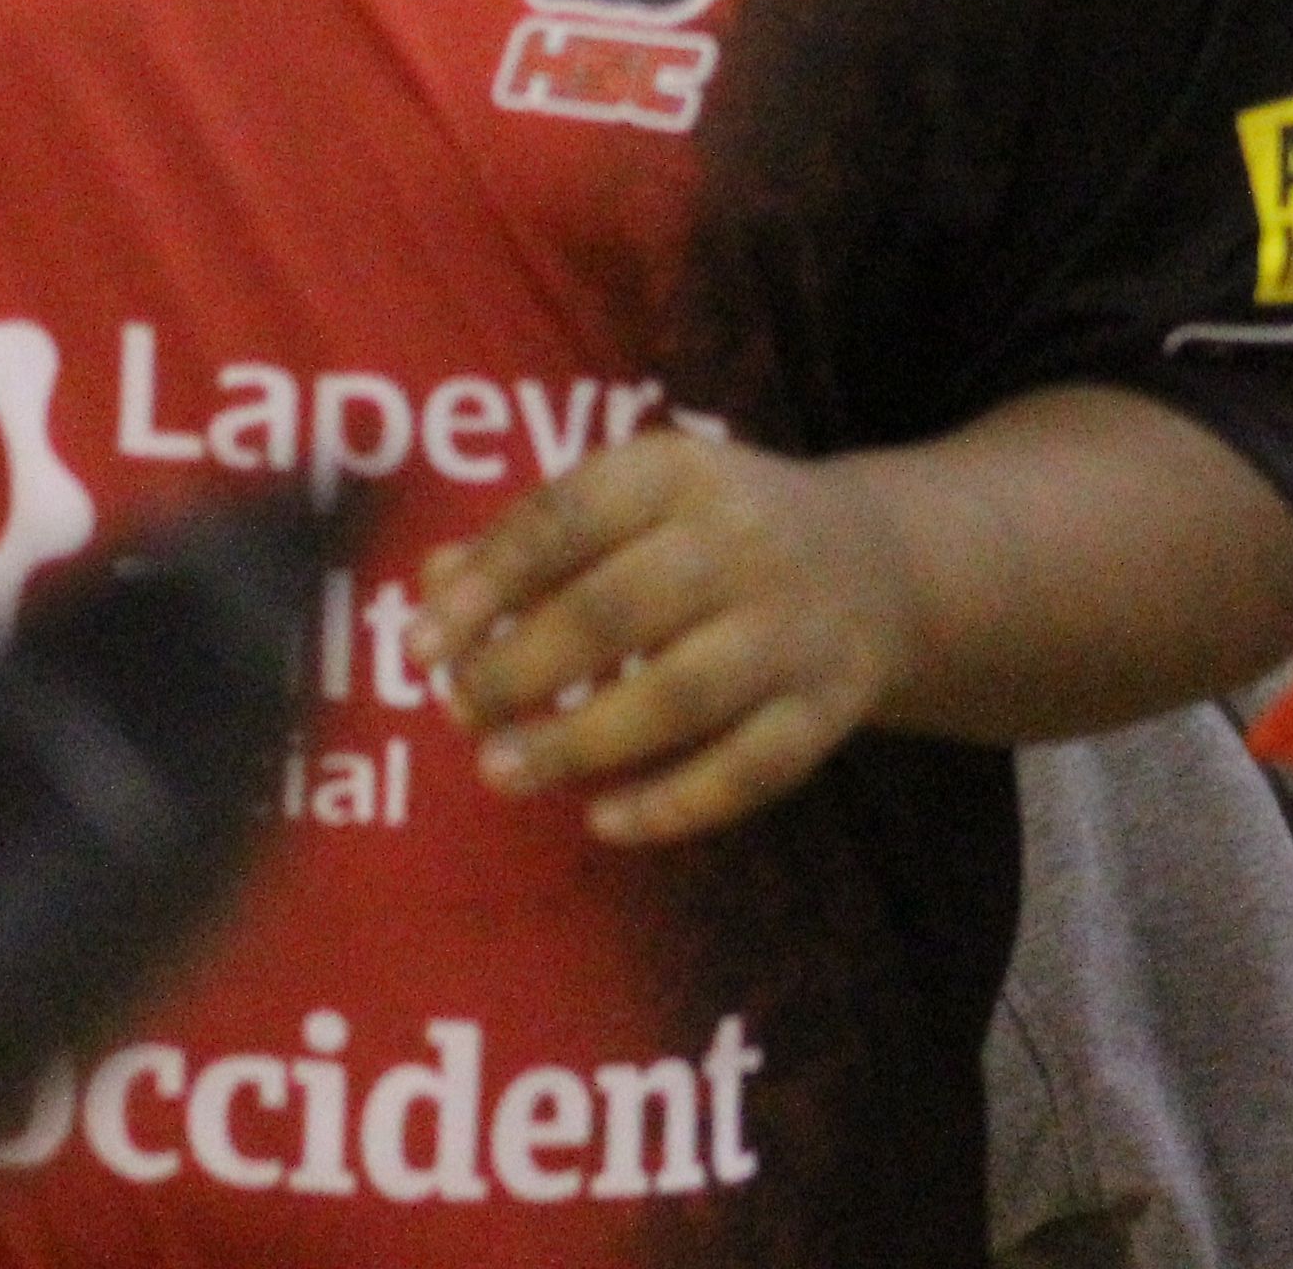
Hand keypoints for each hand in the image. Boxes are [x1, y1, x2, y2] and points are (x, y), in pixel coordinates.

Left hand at [412, 431, 920, 845]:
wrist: (878, 563)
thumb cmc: (708, 532)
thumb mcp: (630, 503)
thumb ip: (531, 541)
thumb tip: (432, 584)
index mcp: (675, 472)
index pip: (564, 520)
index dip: (485, 586)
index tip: (414, 647)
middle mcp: (742, 540)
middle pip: (615, 611)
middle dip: (520, 669)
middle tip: (458, 711)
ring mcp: (794, 628)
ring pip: (681, 697)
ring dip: (581, 742)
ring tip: (501, 773)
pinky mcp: (832, 707)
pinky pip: (751, 769)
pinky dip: (675, 803)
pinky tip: (604, 822)